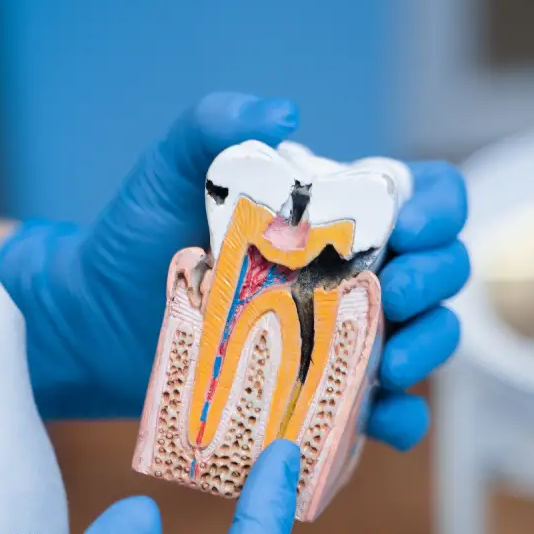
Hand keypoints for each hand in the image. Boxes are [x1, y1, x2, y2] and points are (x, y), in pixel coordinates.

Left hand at [0, 93, 469, 449]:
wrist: (95, 319)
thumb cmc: (137, 237)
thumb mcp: (169, 169)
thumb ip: (214, 124)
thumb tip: (282, 113)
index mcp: (335, 212)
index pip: (423, 198)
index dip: (439, 208)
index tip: (408, 227)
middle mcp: (352, 271)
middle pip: (438, 270)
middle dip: (435, 279)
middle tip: (396, 293)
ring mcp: (339, 335)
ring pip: (425, 340)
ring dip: (429, 349)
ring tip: (391, 364)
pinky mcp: (318, 392)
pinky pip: (380, 412)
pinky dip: (400, 420)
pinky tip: (387, 420)